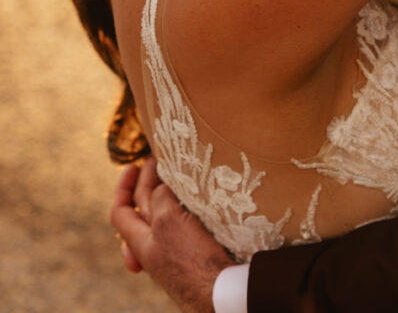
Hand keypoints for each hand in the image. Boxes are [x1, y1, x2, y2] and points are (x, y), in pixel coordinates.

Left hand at [110, 158, 231, 312]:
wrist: (220, 292)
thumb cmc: (192, 258)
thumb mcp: (168, 221)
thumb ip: (158, 200)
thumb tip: (160, 188)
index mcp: (141, 241)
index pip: (120, 212)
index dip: (123, 187)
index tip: (134, 165)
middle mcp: (153, 248)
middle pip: (142, 210)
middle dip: (147, 183)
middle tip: (161, 160)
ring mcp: (172, 253)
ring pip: (162, 218)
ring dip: (166, 195)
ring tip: (177, 177)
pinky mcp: (193, 255)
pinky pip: (181, 226)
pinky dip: (181, 208)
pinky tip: (194, 202)